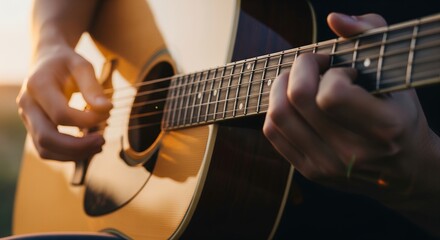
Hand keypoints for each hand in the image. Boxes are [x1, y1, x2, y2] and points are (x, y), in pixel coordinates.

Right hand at [17, 44, 112, 160]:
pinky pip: (48, 149)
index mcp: (37, 85)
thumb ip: (93, 87)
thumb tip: (106, 109)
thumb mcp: (82, 65)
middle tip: (103, 140)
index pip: (60, 114)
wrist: (47, 60)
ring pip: (45, 149)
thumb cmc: (66, 62)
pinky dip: (69, 153)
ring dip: (74, 154)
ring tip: (99, 145)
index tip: (107, 113)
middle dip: (78, 146)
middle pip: (46, 138)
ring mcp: (27, 119)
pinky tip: (89, 146)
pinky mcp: (34, 128)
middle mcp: (27, 104)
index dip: (86, 120)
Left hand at [263, 13, 439, 199]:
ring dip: (280, 86)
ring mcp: (328, 166)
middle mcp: (353, 153)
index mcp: (384, 127)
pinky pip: (273, 132)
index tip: (342, 70)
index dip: (330, 73)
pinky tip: (293, 102)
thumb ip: (369, 35)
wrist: (403, 167)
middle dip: (298, 69)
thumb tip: (334, 19)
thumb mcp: (395, 72)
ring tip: (298, 80)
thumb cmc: (399, 113)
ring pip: (278, 115)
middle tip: (311, 65)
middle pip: (297, 100)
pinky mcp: (310, 171)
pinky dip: (276, 108)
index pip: (331, 95)